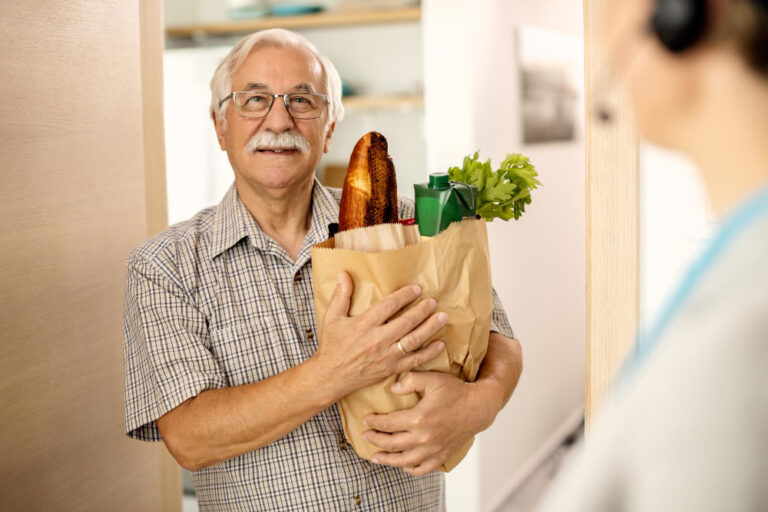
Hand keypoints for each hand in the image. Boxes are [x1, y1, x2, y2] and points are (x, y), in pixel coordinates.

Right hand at [313, 271, 446, 397]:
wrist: (330, 377)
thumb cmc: (332, 346)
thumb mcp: (332, 318)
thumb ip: (341, 295)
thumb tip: (343, 274)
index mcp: (364, 324)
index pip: (389, 306)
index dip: (405, 296)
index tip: (416, 288)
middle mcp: (377, 340)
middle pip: (406, 322)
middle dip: (422, 310)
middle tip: (433, 301)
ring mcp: (386, 356)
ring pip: (413, 340)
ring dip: (430, 328)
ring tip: (442, 317)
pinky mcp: (390, 369)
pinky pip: (414, 360)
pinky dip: (428, 353)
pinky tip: (440, 345)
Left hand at [361, 371, 497, 476]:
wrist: (478, 407)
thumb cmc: (456, 391)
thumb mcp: (432, 379)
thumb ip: (410, 381)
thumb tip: (392, 388)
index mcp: (419, 417)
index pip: (388, 423)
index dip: (374, 422)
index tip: (365, 419)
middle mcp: (424, 437)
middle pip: (391, 443)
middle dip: (374, 440)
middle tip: (365, 435)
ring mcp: (432, 449)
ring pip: (403, 461)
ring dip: (387, 460)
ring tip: (375, 457)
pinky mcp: (441, 456)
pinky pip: (422, 469)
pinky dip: (410, 469)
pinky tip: (402, 465)